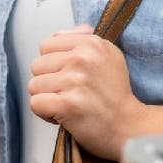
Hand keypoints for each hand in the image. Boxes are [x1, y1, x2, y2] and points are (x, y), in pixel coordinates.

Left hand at [27, 25, 144, 159]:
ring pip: (33, 85)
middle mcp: (82, 58)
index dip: (53, 64)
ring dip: (47, 99)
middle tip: (70, 93)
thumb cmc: (116, 96)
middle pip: (37, 65)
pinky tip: (63, 115)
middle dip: (48, 82)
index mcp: (91, 43)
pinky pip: (35, 103)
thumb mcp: (109, 56)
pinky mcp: (68, 104)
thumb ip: (83, 39)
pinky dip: (45, 113)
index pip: (46, 46)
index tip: (70, 76)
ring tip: (69, 104)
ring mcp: (75, 81)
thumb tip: (56, 34)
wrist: (129, 128)